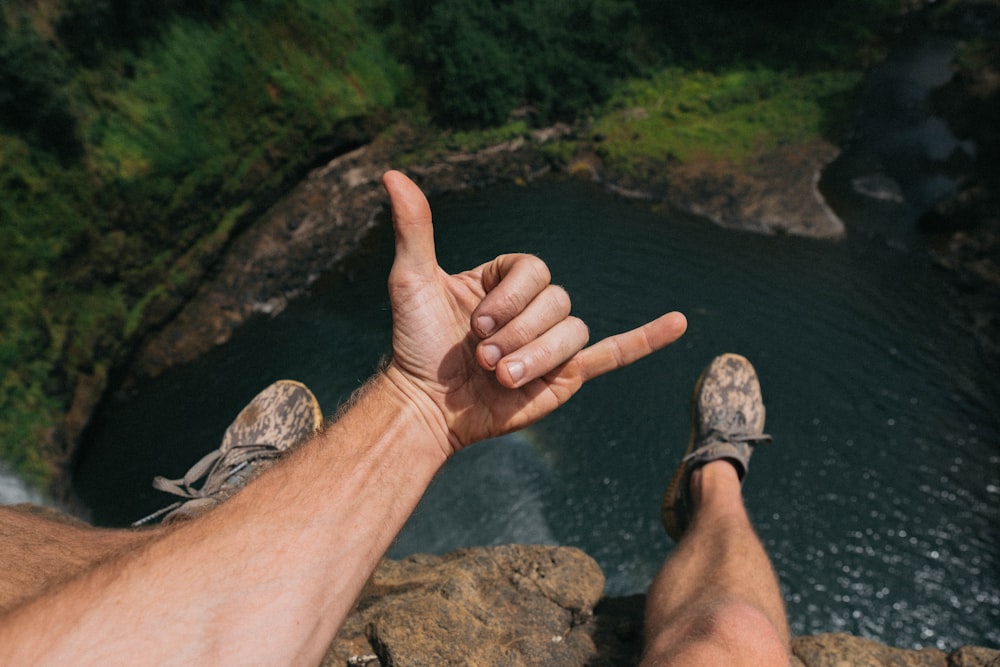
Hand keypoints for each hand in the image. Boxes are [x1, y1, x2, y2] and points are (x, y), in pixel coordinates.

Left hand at [381, 171, 686, 455]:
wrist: (426, 406)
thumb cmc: (415, 344)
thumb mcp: (411, 281)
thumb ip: (415, 228)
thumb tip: (392, 174)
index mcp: (507, 279)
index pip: (535, 269)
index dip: (510, 297)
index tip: (475, 323)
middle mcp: (533, 306)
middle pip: (558, 302)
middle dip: (519, 332)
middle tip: (482, 358)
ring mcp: (552, 341)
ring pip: (573, 331)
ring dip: (537, 356)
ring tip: (501, 377)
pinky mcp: (566, 375)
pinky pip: (614, 354)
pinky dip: (646, 339)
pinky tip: (679, 323)